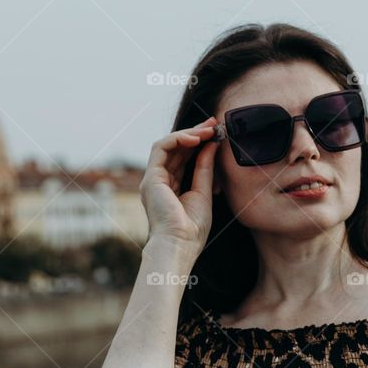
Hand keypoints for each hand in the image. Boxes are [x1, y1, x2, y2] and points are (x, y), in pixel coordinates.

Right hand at [139, 117, 218, 251]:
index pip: (184, 157)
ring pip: (168, 145)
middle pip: (176, 149)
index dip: (199, 143)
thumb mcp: (204, 192)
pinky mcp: (150, 178)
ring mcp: (153, 179)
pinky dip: (178, 139)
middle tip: (214, 123)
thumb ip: (205, 169)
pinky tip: (196, 138)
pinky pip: (161, 148)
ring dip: (189, 134)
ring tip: (208, 129)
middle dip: (196, 133)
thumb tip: (211, 145)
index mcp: (171, 187)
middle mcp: (159, 181)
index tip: (216, 133)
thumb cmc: (192, 229)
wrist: (180, 244)